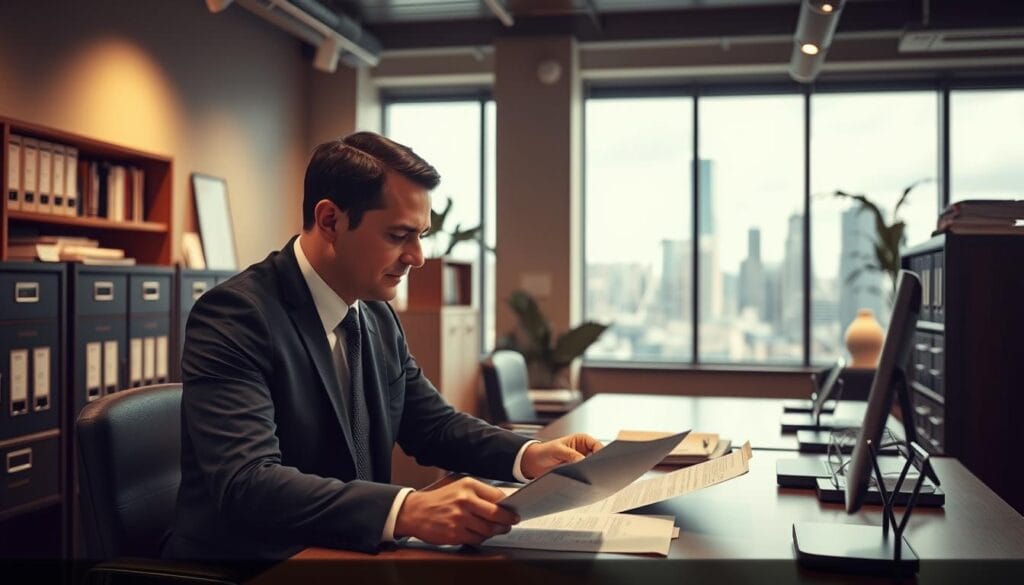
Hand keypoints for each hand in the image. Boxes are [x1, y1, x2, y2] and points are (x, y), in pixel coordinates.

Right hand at [394, 476, 518, 544]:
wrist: (415, 511)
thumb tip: (504, 503)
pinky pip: (477, 539)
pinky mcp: (455, 533)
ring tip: (497, 529)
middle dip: (507, 521)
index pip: (497, 497)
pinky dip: (482, 538)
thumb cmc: (441, 499)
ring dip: (496, 531)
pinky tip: (480, 534)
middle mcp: (465, 500)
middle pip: (496, 515)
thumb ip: (480, 493)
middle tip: (511, 522)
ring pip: (488, 529)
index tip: (514, 510)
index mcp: (468, 486)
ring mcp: (459, 518)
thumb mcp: (460, 487)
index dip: (509, 506)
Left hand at [520, 433, 602, 479]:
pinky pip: (585, 475)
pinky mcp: (577, 471)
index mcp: (581, 440)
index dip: (601, 453)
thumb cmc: (545, 451)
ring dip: (590, 471)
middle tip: (594, 470)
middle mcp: (584, 450)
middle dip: (596, 464)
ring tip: (587, 475)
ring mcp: (581, 461)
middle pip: (597, 457)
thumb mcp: (558, 450)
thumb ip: (571, 455)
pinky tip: (583, 480)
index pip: (597, 445)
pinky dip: (585, 477)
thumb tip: (583, 461)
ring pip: (592, 467)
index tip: (600, 461)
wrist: (535, 463)